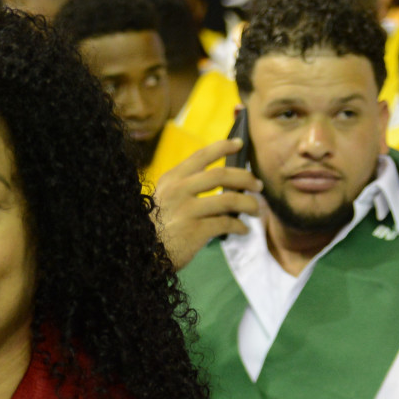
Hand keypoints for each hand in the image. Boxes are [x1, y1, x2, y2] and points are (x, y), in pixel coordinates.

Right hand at [152, 139, 261, 268]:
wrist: (141, 255)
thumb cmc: (155, 228)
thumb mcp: (164, 199)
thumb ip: (185, 187)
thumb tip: (223, 183)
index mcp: (171, 179)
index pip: (201, 156)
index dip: (222, 147)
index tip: (240, 144)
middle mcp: (178, 191)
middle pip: (221, 175)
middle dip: (245, 178)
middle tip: (258, 185)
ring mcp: (186, 211)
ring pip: (229, 200)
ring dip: (249, 203)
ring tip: (257, 210)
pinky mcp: (194, 231)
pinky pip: (226, 224)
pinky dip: (239, 226)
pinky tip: (243, 230)